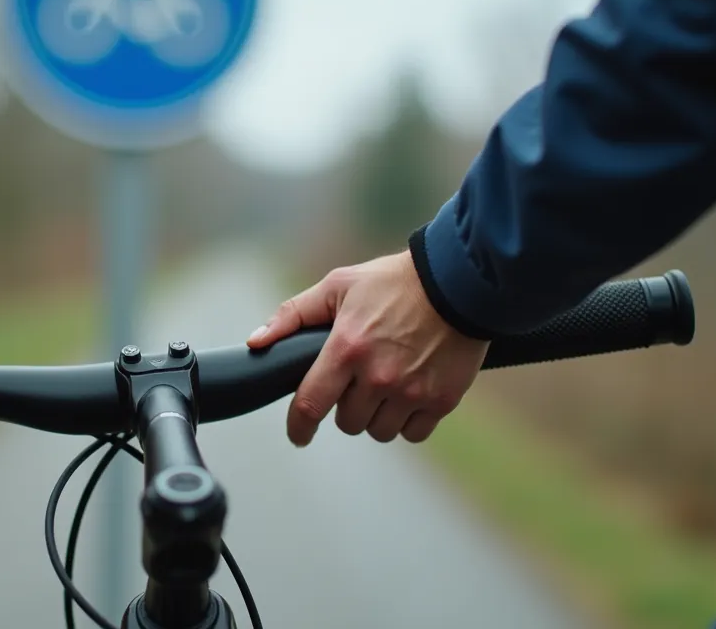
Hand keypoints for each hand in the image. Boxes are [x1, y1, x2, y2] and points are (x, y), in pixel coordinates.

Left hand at [247, 251, 488, 446]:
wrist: (459, 281)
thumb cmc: (394, 282)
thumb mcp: (338, 286)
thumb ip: (293, 315)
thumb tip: (256, 342)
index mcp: (346, 349)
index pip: (310, 405)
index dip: (298, 427)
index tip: (298, 434)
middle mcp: (377, 376)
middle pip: (347, 422)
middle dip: (347, 406)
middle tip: (359, 380)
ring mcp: (411, 392)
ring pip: (379, 431)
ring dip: (376, 416)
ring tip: (385, 386)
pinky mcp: (441, 400)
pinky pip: (412, 433)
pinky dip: (408, 421)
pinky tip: (409, 395)